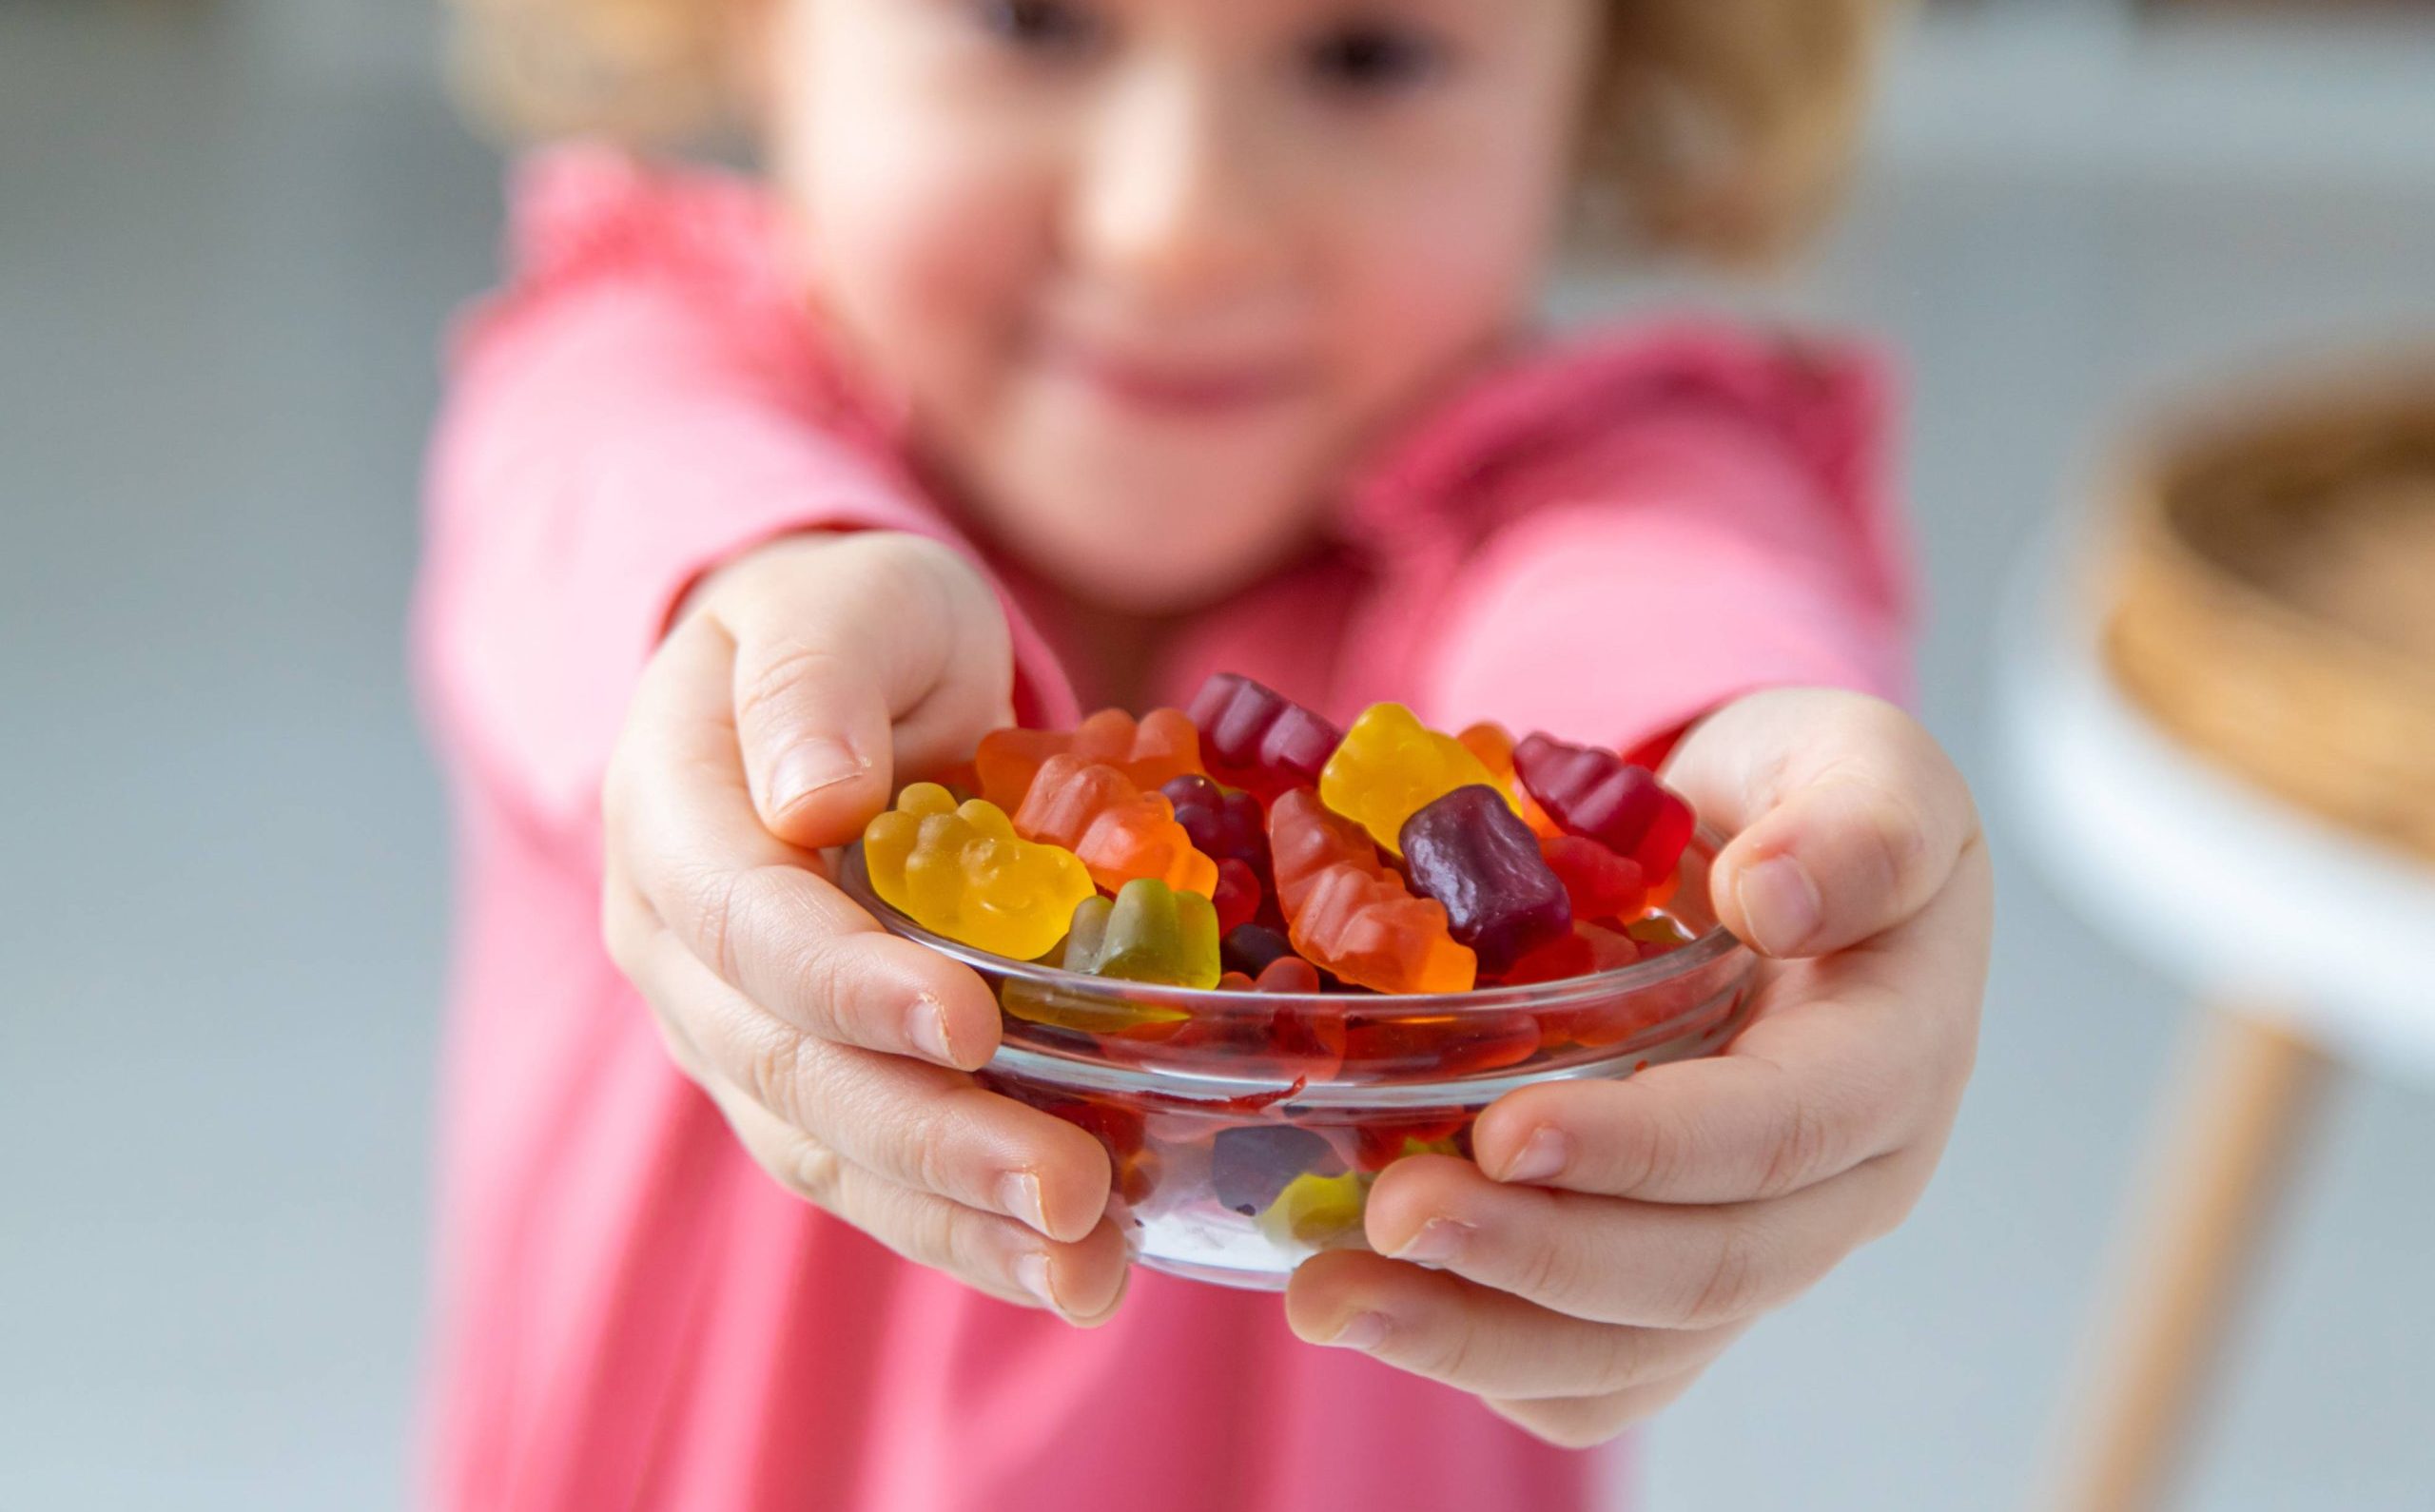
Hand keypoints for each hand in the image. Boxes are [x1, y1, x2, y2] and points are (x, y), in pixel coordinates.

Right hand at [600, 531, 1129, 1322]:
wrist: (838, 677)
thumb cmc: (856, 624)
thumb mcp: (849, 600)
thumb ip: (819, 682)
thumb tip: (811, 801)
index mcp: (667, 814)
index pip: (744, 920)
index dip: (849, 983)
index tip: (971, 1024)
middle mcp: (677, 946)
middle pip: (788, 1065)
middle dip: (932, 1139)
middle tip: (1070, 1192)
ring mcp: (732, 1028)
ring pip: (827, 1147)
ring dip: (955, 1219)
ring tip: (1086, 1273)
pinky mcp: (804, 1079)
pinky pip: (869, 1172)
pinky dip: (962, 1228)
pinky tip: (1068, 1271)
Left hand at [1285, 688, 1989, 1445]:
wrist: (1774, 864)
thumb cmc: (1809, 800)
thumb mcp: (1861, 764)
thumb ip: (1858, 824)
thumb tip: (1773, 900)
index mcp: (1893, 1060)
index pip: (1781, 1134)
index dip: (1646, 1147)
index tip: (1505, 1129)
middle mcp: (1839, 1188)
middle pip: (1702, 1271)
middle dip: (1536, 1257)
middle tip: (1389, 1218)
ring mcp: (1754, 1249)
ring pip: (1633, 1352)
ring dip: (1475, 1335)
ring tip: (1329, 1296)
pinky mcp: (1668, 1283)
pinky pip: (1589, 1372)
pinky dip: (1475, 1353)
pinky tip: (1368, 1304)